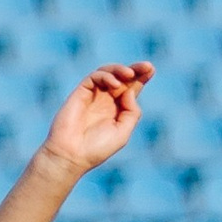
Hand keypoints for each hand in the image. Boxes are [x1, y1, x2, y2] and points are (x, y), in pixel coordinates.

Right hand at [36, 62, 153, 173]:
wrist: (71, 155)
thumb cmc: (96, 149)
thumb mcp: (123, 133)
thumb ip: (131, 112)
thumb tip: (129, 91)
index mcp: (117, 110)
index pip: (131, 88)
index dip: (141, 77)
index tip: (151, 70)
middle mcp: (106, 100)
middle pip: (122, 77)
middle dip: (135, 69)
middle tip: (147, 66)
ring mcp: (93, 95)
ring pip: (108, 72)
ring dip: (120, 70)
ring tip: (130, 74)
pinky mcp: (80, 93)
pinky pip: (94, 77)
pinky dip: (106, 76)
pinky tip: (115, 85)